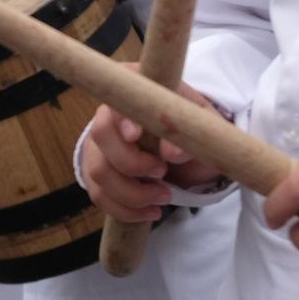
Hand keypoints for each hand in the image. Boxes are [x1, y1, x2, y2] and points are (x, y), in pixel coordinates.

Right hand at [77, 67, 224, 222]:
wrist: (184, 147)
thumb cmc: (191, 127)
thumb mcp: (202, 125)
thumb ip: (190, 134)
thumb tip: (171, 152)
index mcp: (132, 88)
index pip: (115, 98)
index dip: (121, 118)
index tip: (136, 135)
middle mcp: (107, 113)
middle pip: (100, 135)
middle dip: (131, 163)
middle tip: (162, 173)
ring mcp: (97, 144)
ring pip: (98, 171)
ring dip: (131, 193)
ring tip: (164, 197)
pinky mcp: (96, 171)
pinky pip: (99, 194)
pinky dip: (126, 210)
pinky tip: (150, 211)